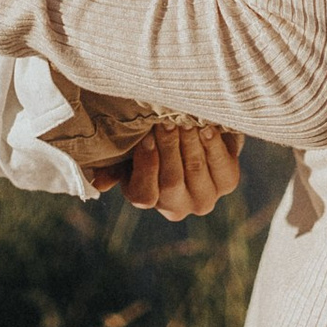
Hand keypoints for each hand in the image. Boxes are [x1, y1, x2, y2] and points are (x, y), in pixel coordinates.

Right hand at [123, 120, 243, 219]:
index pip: (144, 194)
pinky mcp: (227, 183)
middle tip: (167, 122)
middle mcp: (176, 207)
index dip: (146, 166)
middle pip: (172, 180)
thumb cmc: (152, 139)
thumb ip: (113, 163)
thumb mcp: (128, 151)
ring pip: (195, 171)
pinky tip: (206, 127)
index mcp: (146, 198)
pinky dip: (213, 146)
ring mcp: (204, 198)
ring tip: (185, 120)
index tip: (146, 138)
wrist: (189, 133)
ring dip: (190, 143)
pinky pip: (222, 168)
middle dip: (169, 147)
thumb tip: (99, 182)